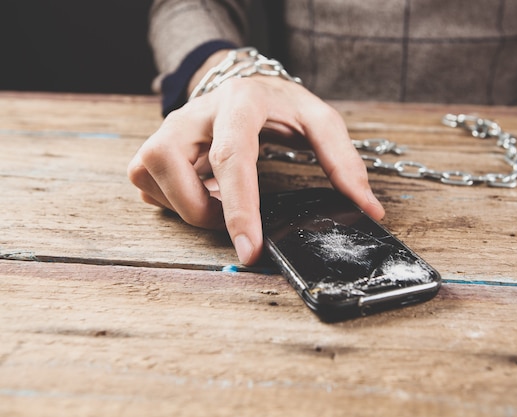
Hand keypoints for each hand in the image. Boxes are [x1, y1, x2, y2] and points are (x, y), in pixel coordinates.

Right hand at [128, 70, 384, 264]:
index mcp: (240, 104)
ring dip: (185, 204)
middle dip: (201, 210)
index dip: (239, 209)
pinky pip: (146, 183)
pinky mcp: (155, 145)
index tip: (249, 250)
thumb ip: (344, 162)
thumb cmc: (280, 105)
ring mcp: (168, 128)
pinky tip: (200, 193)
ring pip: (150, 175)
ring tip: (218, 203)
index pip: (232, 158)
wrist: (244, 83)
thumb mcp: (320, 121)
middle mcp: (196, 113)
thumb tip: (369, 210)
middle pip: (171, 166)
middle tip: (236, 221)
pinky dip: (172, 200)